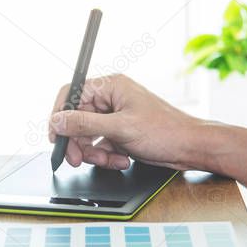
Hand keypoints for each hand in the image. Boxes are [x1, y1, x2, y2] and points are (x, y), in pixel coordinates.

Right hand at [47, 74, 208, 170]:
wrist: (190, 148)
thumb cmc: (166, 131)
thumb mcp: (121, 128)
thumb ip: (85, 124)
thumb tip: (58, 121)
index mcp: (111, 86)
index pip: (71, 94)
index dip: (59, 115)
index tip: (56, 137)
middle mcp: (111, 98)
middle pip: (76, 119)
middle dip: (78, 142)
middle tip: (77, 159)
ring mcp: (115, 116)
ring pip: (87, 135)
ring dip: (94, 153)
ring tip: (110, 160)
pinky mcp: (120, 132)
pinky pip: (100, 145)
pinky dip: (107, 156)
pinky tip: (122, 160)